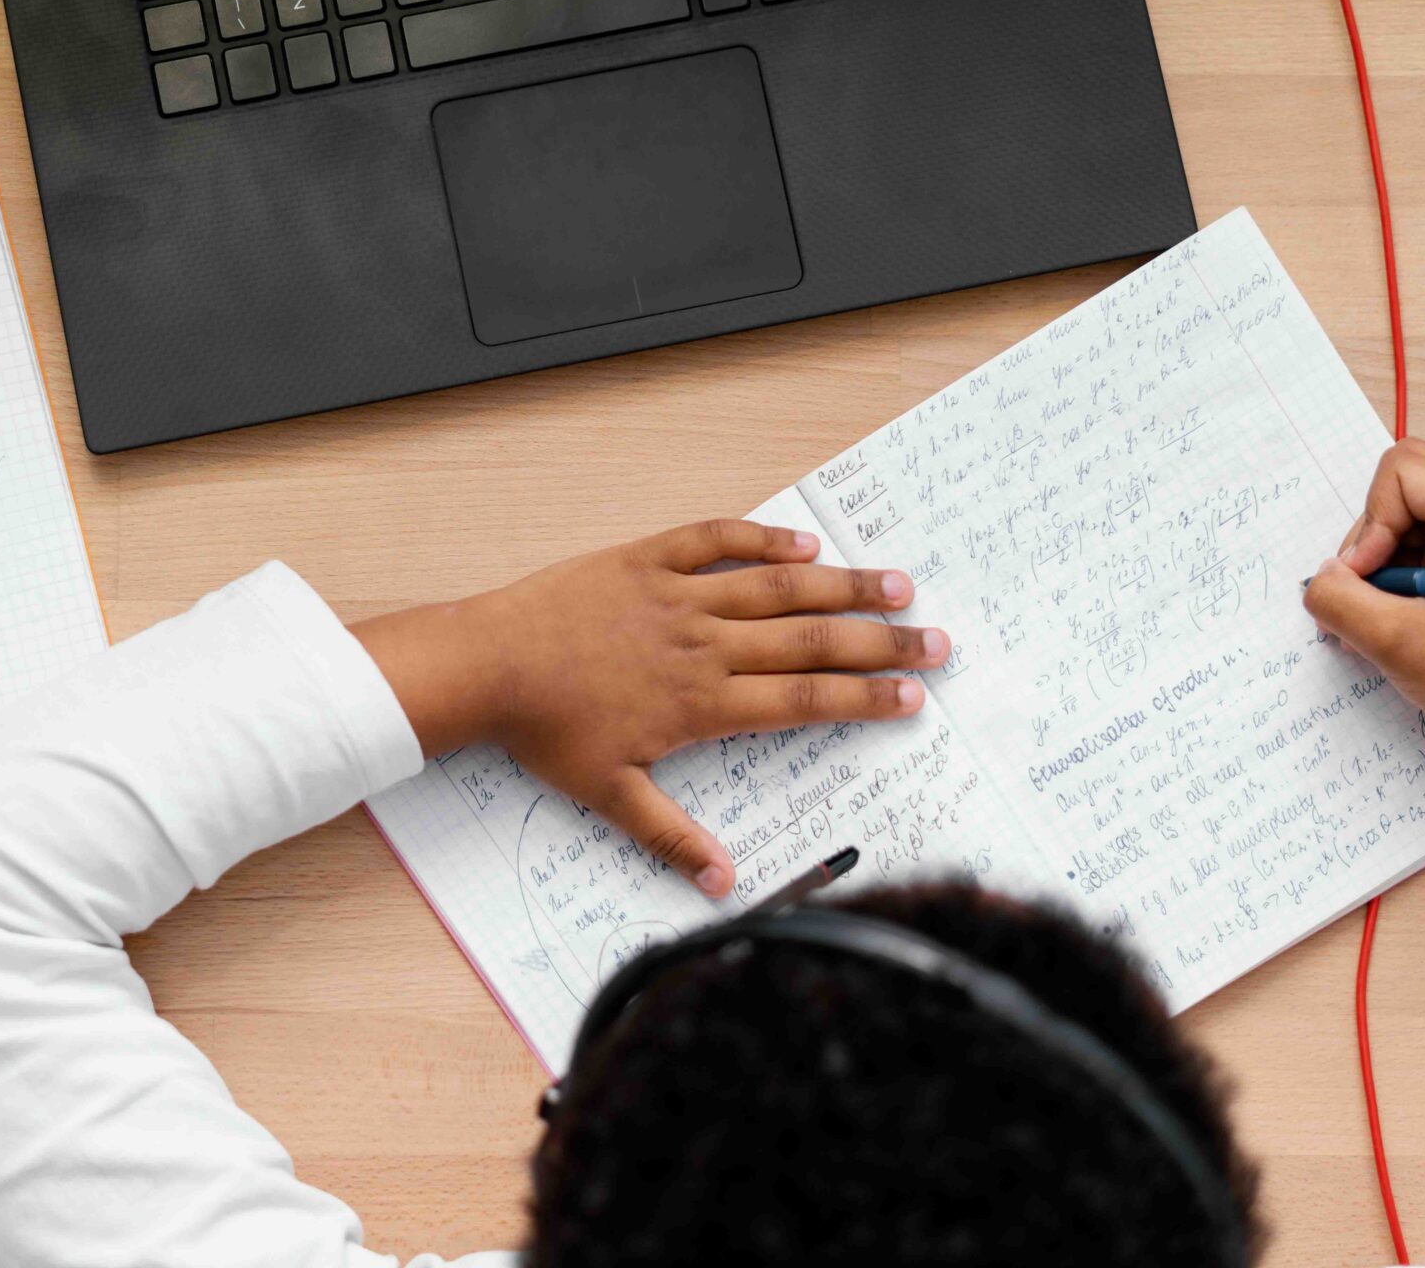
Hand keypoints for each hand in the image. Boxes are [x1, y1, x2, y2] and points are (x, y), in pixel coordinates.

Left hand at [351, 519, 946, 895]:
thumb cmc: (544, 734)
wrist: (487, 666)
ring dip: (841, 585)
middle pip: (809, 641)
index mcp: (702, 702)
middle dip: (880, 643)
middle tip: (936, 641)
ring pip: (776, 587)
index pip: (803, 700)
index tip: (913, 697)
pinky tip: (805, 542)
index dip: (865, 697)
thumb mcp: (608, 796)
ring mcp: (676, 596)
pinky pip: (714, 540)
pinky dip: (762, 538)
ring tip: (896, 586)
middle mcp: (703, 644)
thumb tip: (724, 885)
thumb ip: (671, 837)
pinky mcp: (645, 560)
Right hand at [1302, 439, 1424, 821]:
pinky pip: (1423, 523)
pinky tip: (1402, 603)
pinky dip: (1399, 558)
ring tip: (1388, 603)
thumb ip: (1339, 598)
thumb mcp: (1393, 642)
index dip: (1371, 523)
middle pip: (1406, 472)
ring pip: (1409, 498)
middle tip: (1375, 585)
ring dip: (1384, 547)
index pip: (1401, 472)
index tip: (1369, 580)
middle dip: (1375, 529)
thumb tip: (1321, 576)